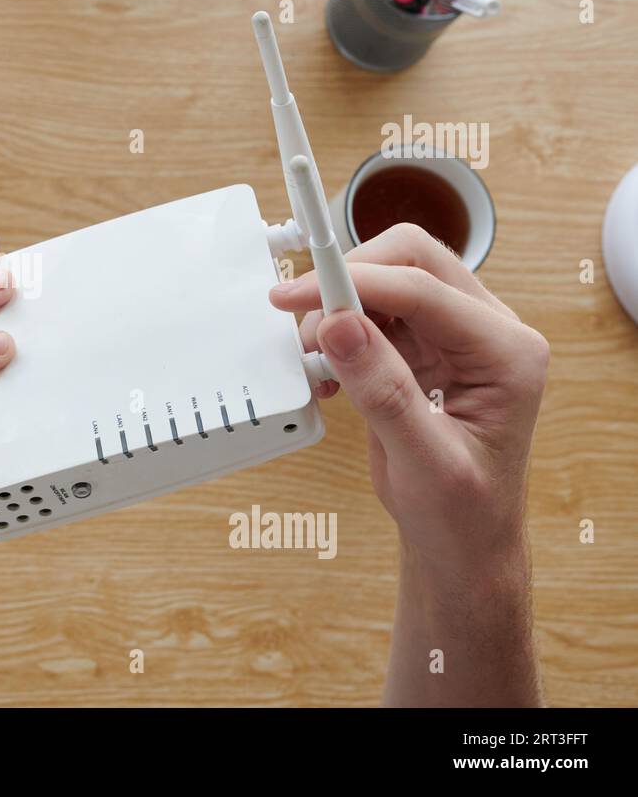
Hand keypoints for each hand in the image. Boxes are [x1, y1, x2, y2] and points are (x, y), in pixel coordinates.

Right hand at [269, 223, 549, 577]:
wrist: (463, 543)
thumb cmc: (461, 513)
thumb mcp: (423, 460)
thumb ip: (383, 390)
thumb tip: (339, 324)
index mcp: (507, 353)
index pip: (424, 289)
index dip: (355, 282)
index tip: (296, 295)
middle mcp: (488, 333)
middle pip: (413, 260)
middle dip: (349, 279)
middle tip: (299, 316)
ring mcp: (457, 336)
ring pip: (391, 279)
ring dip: (341, 305)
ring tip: (315, 358)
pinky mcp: (426, 347)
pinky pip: (377, 312)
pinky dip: (342, 329)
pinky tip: (329, 370)